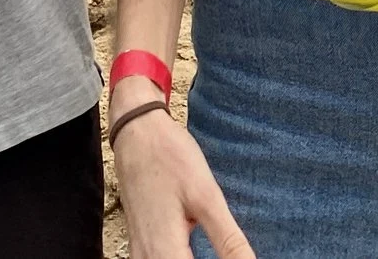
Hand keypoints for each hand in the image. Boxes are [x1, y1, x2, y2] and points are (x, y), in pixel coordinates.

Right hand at [115, 111, 254, 258]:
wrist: (136, 132)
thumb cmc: (170, 158)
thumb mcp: (206, 197)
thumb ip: (228, 240)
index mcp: (165, 252)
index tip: (240, 257)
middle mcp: (146, 258)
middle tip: (234, 253)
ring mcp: (139, 253)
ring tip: (223, 252)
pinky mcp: (139, 245)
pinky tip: (191, 251)